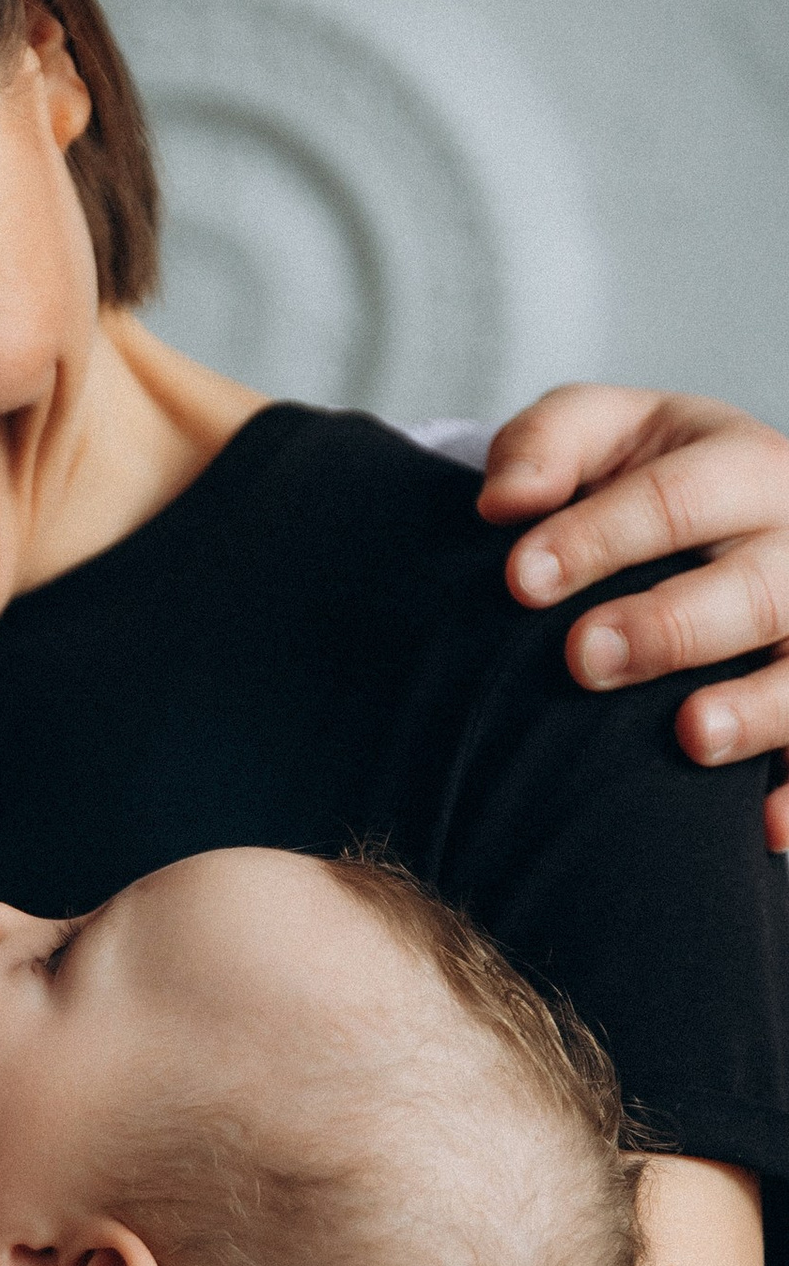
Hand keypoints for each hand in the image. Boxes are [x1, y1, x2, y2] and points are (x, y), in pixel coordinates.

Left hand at [480, 385, 788, 846]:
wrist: (718, 520)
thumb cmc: (638, 480)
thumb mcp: (598, 436)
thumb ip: (547, 446)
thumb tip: (502, 502)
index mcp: (743, 465)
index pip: (678, 496)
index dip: (600, 535)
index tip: (519, 579)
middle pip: (756, 586)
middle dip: (673, 624)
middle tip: (584, 658)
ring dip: (758, 708)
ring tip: (690, 736)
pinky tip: (764, 828)